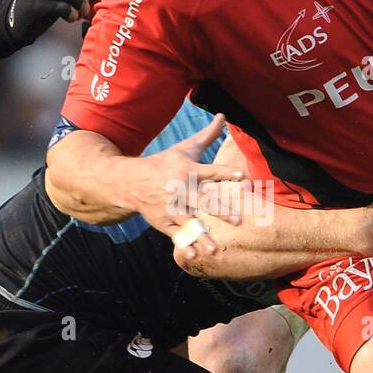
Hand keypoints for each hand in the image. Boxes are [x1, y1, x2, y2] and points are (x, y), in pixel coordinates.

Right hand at [115, 113, 245, 239]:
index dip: (225, 173)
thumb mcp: (185, 148)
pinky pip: (176, 235)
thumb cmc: (164, 163)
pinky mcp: (164, 222)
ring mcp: (171, 208)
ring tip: (216, 249)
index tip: (242, 177)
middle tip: (237, 220)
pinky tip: (196, 257)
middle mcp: (180, 190)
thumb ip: (207, 135)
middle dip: (219, 211)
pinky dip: (185, 245)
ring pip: (190, 223)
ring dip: (202, 236)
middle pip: (202, 201)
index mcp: (187, 170)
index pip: (210, 171)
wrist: (130, 182)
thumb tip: (224, 115)